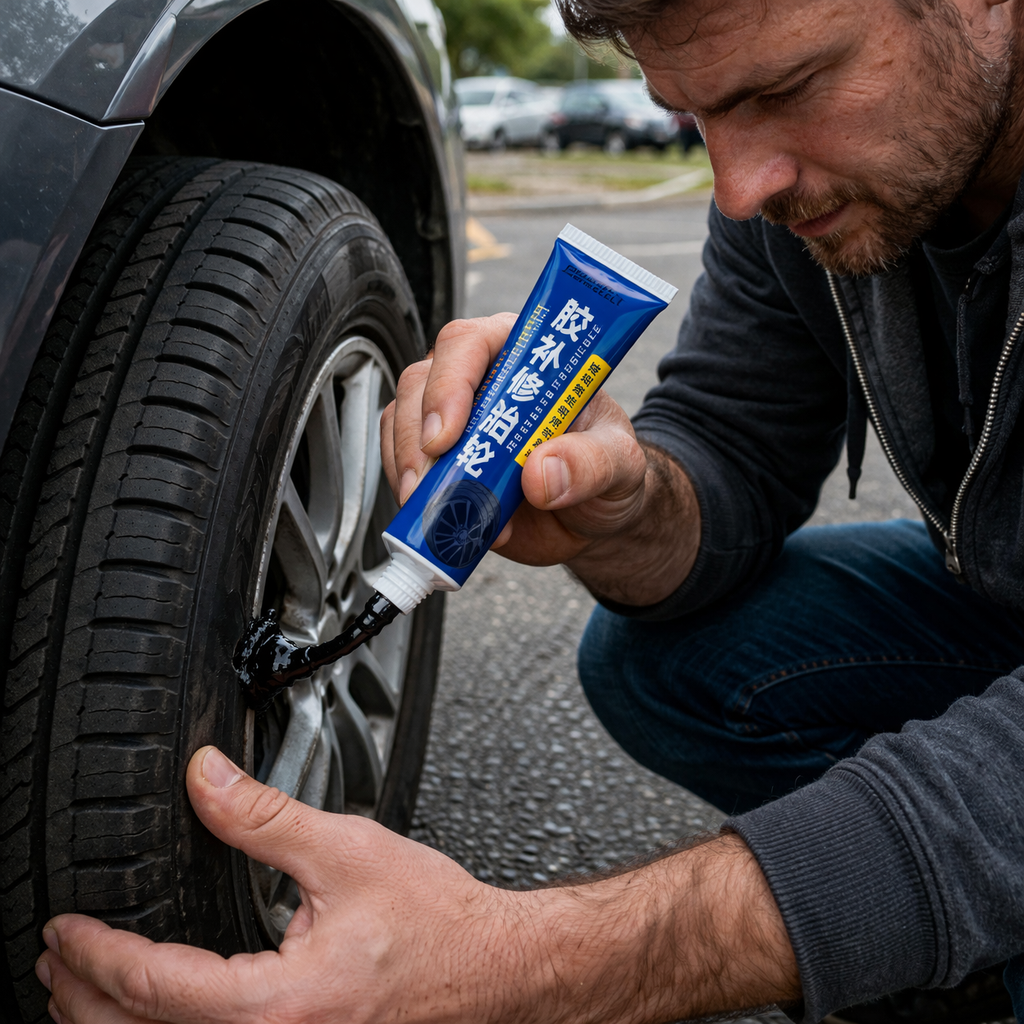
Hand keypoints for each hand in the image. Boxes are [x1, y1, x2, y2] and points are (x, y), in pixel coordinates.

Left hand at [35, 746, 518, 1023]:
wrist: (490, 966)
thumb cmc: (436, 922)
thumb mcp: (345, 852)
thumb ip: (263, 817)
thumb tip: (206, 777)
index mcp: (280, 1005)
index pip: (154, 987)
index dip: (98, 954)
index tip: (66, 928)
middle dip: (86, 998)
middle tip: (56, 958)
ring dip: (115, 1022)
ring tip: (85, 988)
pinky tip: (161, 1007)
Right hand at [380, 315, 699, 603]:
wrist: (594, 516)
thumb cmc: (608, 470)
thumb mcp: (622, 464)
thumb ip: (593, 464)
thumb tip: (541, 474)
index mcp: (524, 356)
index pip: (470, 344)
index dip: (450, 383)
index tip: (447, 434)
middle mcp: (480, 380)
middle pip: (421, 382)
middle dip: (416, 435)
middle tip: (430, 482)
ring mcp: (452, 421)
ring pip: (400, 422)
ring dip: (407, 467)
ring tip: (432, 507)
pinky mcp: (437, 462)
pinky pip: (400, 464)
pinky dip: (408, 493)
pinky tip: (436, 517)